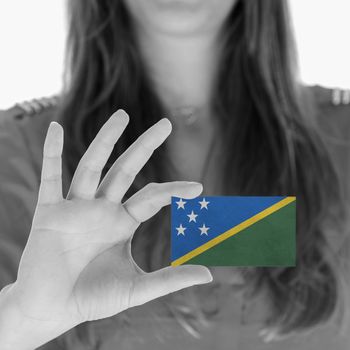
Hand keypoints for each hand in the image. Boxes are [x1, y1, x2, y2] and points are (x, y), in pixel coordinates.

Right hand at [3, 110, 211, 347]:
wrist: (52, 311)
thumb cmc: (92, 299)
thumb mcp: (136, 288)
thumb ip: (170, 280)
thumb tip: (210, 275)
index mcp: (122, 223)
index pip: (152, 197)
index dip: (174, 190)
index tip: (199, 188)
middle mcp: (102, 209)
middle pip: (125, 170)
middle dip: (145, 147)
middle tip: (166, 124)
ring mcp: (76, 208)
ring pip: (92, 166)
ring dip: (106, 140)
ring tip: (123, 115)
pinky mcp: (49, 213)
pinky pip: (49, 178)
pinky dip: (51, 154)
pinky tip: (55, 129)